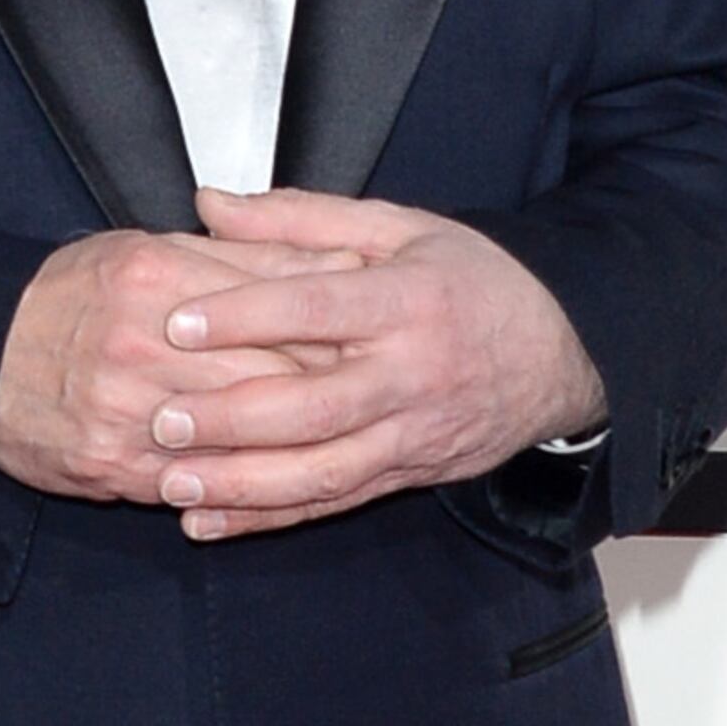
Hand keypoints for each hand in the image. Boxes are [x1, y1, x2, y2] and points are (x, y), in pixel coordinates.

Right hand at [0, 214, 364, 502]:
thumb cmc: (65, 301)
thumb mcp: (147, 251)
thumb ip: (240, 254)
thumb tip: (329, 259)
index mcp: (157, 278)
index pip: (273, 301)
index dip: (333, 321)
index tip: (373, 329)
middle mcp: (143, 343)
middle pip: (268, 369)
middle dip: (332, 384)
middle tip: (379, 389)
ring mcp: (127, 410)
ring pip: (240, 431)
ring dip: (298, 440)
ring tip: (341, 436)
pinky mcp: (113, 463)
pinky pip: (196, 479)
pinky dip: (242, 482)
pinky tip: (278, 477)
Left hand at [132, 189, 604, 540]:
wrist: (562, 353)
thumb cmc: (473, 284)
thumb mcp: (401, 229)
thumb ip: (301, 219)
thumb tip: (210, 203)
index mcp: (409, 301)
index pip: (319, 310)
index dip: (246, 316)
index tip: (179, 320)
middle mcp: (412, 375)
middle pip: (317, 407)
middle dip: (234, 418)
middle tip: (164, 417)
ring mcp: (412, 434)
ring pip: (323, 472)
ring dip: (243, 485)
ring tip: (173, 482)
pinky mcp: (407, 475)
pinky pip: (332, 504)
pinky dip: (268, 518)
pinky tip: (209, 522)